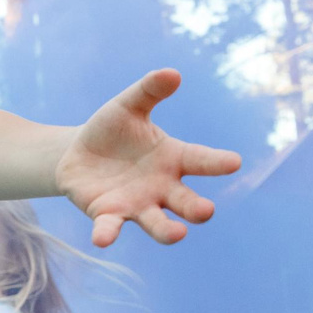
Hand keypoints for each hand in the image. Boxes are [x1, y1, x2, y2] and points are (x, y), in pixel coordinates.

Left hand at [54, 70, 242, 247]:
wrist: (78, 154)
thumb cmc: (113, 130)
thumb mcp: (128, 106)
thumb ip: (149, 91)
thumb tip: (172, 73)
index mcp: (174, 159)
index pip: (201, 160)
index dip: (218, 162)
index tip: (235, 162)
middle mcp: (161, 188)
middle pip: (185, 202)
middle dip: (196, 208)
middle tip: (206, 211)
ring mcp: (137, 205)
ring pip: (157, 223)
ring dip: (167, 231)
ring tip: (177, 234)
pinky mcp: (107, 215)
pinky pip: (110, 227)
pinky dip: (107, 233)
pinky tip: (102, 239)